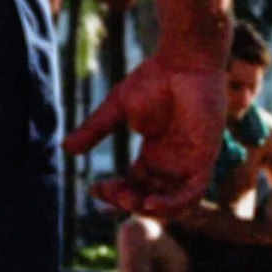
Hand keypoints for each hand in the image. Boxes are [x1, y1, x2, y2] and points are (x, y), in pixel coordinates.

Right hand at [68, 53, 224, 216]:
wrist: (184, 62)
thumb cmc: (155, 79)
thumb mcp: (116, 110)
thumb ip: (95, 131)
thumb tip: (66, 149)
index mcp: (155, 154)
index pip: (135, 185)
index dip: (115, 193)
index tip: (94, 188)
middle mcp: (173, 162)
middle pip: (150, 197)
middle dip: (128, 201)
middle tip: (110, 192)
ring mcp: (189, 162)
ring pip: (173, 203)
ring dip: (149, 209)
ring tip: (129, 200)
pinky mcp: (205, 158)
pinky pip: (192, 193)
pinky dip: (172, 204)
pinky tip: (150, 202)